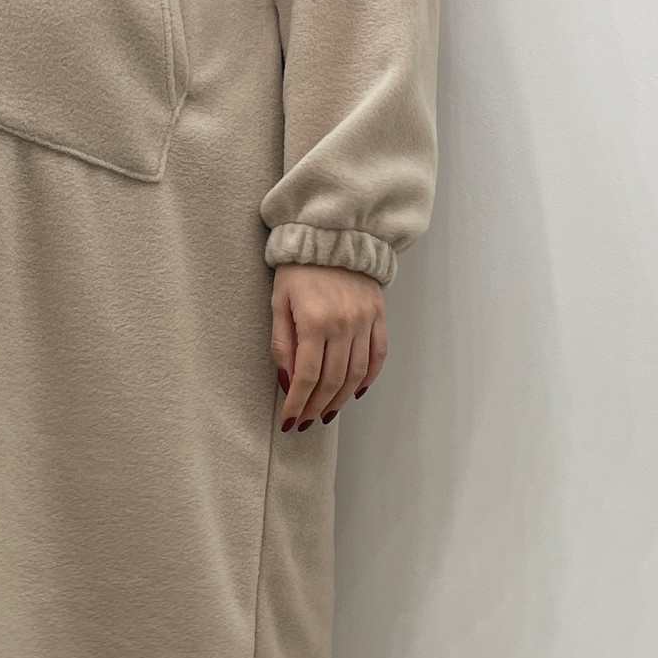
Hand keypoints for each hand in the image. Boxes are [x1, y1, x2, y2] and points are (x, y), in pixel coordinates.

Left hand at [271, 263, 386, 430]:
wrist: (333, 236)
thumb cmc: (298, 268)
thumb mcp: (279, 302)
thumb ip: (282, 344)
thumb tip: (287, 381)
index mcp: (315, 322)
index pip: (306, 376)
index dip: (298, 403)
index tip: (290, 420)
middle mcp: (343, 325)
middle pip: (332, 380)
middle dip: (317, 406)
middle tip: (307, 421)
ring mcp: (364, 321)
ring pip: (356, 374)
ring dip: (340, 399)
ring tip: (327, 413)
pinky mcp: (378, 316)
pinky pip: (378, 355)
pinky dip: (368, 378)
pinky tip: (354, 392)